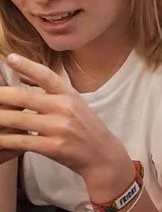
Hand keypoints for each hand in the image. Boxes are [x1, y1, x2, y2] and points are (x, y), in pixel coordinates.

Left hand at [0, 54, 132, 200]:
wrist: (102, 155)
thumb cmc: (86, 128)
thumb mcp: (75, 105)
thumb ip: (51, 92)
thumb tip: (23, 77)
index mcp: (70, 95)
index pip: (47, 76)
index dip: (28, 66)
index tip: (10, 57)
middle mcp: (65, 108)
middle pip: (25, 97)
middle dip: (1, 95)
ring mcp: (59, 128)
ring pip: (18, 119)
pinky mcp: (53, 147)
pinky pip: (21, 141)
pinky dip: (5, 139)